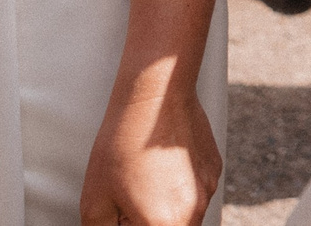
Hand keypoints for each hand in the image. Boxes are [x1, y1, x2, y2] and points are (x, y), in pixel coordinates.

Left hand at [78, 63, 219, 224]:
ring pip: (183, 217)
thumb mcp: (95, 201)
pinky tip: (159, 169)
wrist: (157, 96)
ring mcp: (209, 189)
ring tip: (142, 182)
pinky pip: (195, 193)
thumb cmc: (124, 143)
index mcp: (165, 225)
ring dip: (162, 211)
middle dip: (145, 222)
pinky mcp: (214, 170)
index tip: (119, 215)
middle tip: (126, 201)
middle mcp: (195, 211)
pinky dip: (177, 191)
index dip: (126, 225)